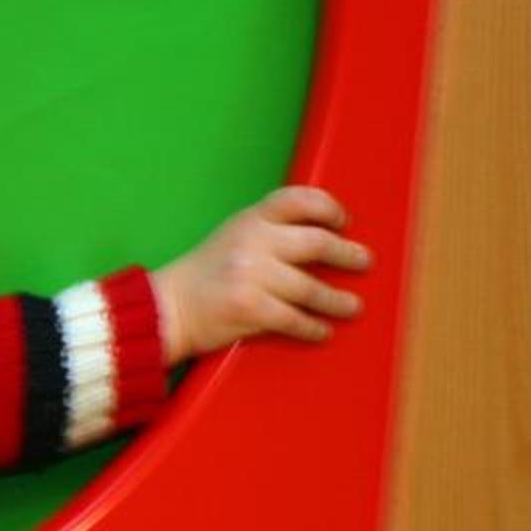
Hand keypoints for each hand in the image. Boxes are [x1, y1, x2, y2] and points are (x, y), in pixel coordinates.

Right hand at [150, 185, 370, 364]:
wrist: (167, 308)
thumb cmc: (202, 276)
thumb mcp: (232, 236)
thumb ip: (268, 232)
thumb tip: (317, 238)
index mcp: (249, 219)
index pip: (298, 199)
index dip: (328, 207)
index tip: (343, 221)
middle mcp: (253, 242)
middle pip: (315, 242)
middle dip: (346, 254)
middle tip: (364, 262)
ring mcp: (252, 276)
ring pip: (311, 287)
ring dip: (337, 300)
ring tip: (352, 306)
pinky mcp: (251, 309)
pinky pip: (295, 319)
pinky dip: (313, 327)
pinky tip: (322, 330)